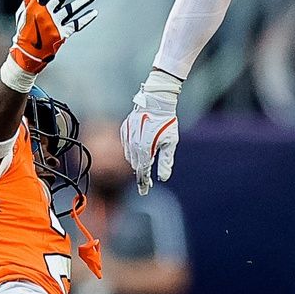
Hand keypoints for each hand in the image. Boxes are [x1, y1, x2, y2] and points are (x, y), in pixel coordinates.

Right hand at [9, 0, 99, 73]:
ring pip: (72, 10)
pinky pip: (76, 25)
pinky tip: (94, 12)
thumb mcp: (23, 13)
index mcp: (35, 8)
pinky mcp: (62, 34)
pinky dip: (85, 19)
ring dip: (83, 1)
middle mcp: (46, 15)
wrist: (27, 54)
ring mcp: (55, 24)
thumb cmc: (24, 30)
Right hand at [122, 69, 181, 193]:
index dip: (143, 183)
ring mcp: (127, 137)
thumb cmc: (166, 121)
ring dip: (137, 161)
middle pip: (135, 165)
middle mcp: (133, 145)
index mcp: (145, 149)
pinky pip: (125, 145)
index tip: (144, 192)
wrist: (155, 101)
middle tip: (148, 180)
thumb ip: (166, 161)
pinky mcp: (124, 129)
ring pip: (129, 156)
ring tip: (146, 162)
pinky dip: (132, 150)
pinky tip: (140, 149)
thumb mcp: (171, 142)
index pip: (142, 172)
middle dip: (141, 173)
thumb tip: (163, 177)